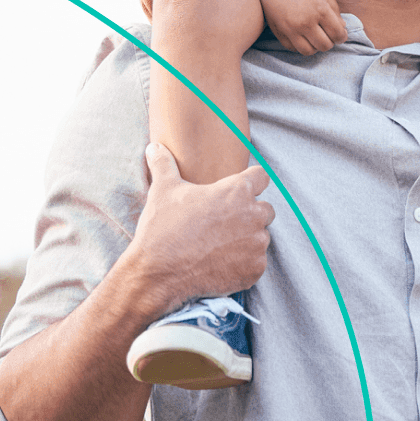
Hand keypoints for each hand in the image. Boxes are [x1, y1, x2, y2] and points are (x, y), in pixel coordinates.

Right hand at [124, 144, 276, 312]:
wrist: (157, 273)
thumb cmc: (162, 227)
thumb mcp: (162, 189)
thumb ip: (163, 163)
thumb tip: (154, 147)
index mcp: (237, 190)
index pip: (261, 177)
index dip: (249, 183)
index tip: (235, 192)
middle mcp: (253, 215)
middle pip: (265, 209)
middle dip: (249, 214)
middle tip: (223, 224)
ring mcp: (256, 245)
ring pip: (260, 238)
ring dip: (247, 241)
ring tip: (218, 246)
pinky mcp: (254, 271)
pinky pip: (256, 264)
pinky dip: (243, 265)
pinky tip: (220, 264)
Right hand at [246, 0, 346, 54]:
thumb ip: (334, 9)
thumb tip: (342, 27)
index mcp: (320, 9)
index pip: (337, 34)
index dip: (342, 36)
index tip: (341, 33)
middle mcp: (305, 22)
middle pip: (324, 46)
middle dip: (330, 41)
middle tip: (328, 34)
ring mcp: (289, 28)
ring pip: (308, 51)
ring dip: (315, 46)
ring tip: (315, 36)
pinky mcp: (277, 29)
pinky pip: (291, 47)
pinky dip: (299, 44)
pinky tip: (302, 34)